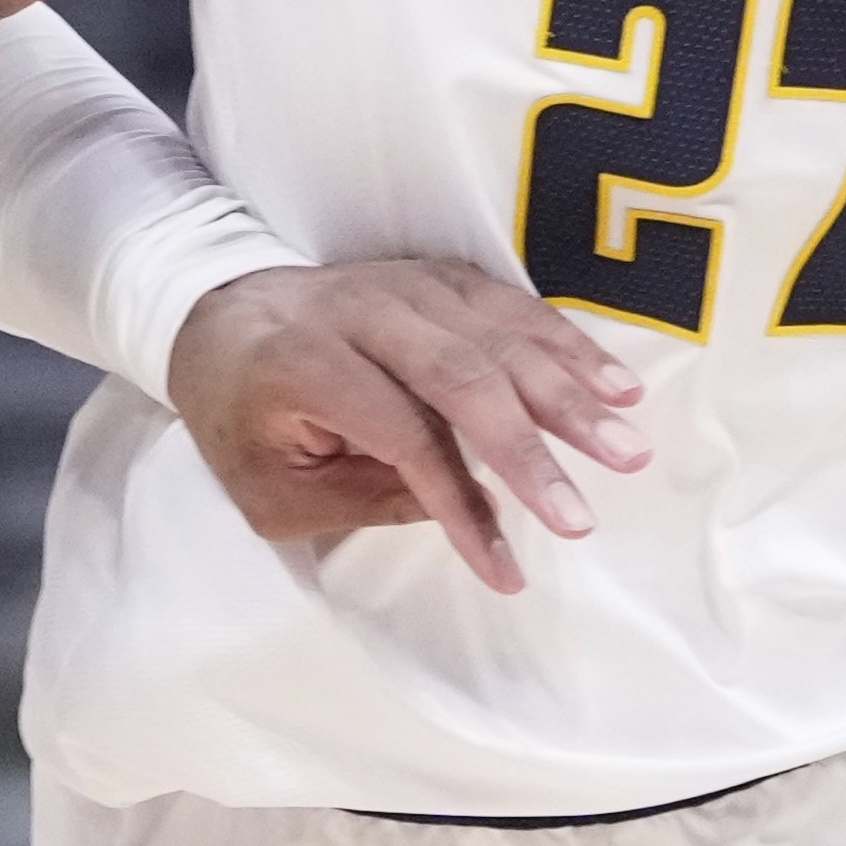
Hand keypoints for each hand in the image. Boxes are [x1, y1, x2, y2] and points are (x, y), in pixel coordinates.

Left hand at [165, 260, 654, 593]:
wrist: (218, 314)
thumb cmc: (241, 418)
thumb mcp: (268, 490)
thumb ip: (361, 499)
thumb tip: (464, 506)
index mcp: (303, 361)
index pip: (399, 432)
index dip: (458, 503)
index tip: (506, 570)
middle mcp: (361, 310)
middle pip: (461, 373)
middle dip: (530, 447)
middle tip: (585, 512)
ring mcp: (405, 283)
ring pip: (498, 333)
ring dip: (569, 393)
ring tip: (627, 445)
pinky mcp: (438, 276)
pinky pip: (512, 306)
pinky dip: (568, 346)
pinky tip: (615, 385)